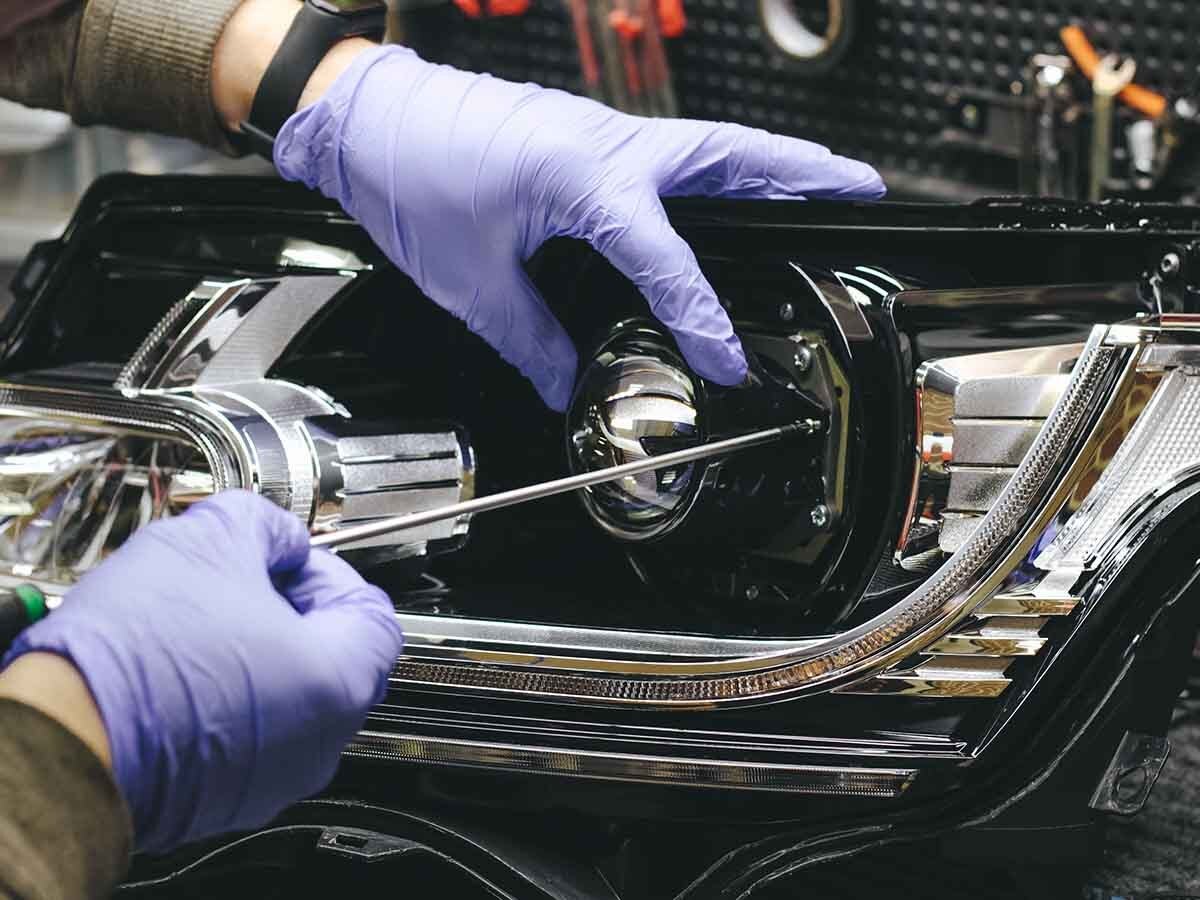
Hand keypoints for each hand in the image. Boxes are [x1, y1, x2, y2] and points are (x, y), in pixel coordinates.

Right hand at [2, 491, 402, 853]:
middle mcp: (322, 739)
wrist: (64, 737)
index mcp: (340, 678)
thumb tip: (276, 537)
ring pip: (290, 697)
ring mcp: (276, 776)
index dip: (326, 571)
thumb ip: (267, 526)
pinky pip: (250, 734)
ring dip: (255, 653)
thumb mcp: (211, 539)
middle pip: (334, 655)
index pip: (371, 611)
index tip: (285, 558)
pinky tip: (180, 670)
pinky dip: (227, 698)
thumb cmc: (137, 658)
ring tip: (199, 624)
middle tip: (239, 584)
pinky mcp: (228, 798)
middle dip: (289, 610)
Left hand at [272, 45, 884, 410]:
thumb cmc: (411, 175)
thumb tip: (566, 387)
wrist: (367, 117)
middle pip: (732, 157)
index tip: (727, 363)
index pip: (667, 260)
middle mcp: (608, 143)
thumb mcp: (470, 281)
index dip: (703, 319)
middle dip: (803, 174)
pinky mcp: (590, 135)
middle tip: (863, 192)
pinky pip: (677, 148)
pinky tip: (730, 190)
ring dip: (774, 160)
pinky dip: (721, 165)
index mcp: (582, 176)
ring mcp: (604, 130)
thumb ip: (530, 341)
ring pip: (713, 143)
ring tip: (826, 183)